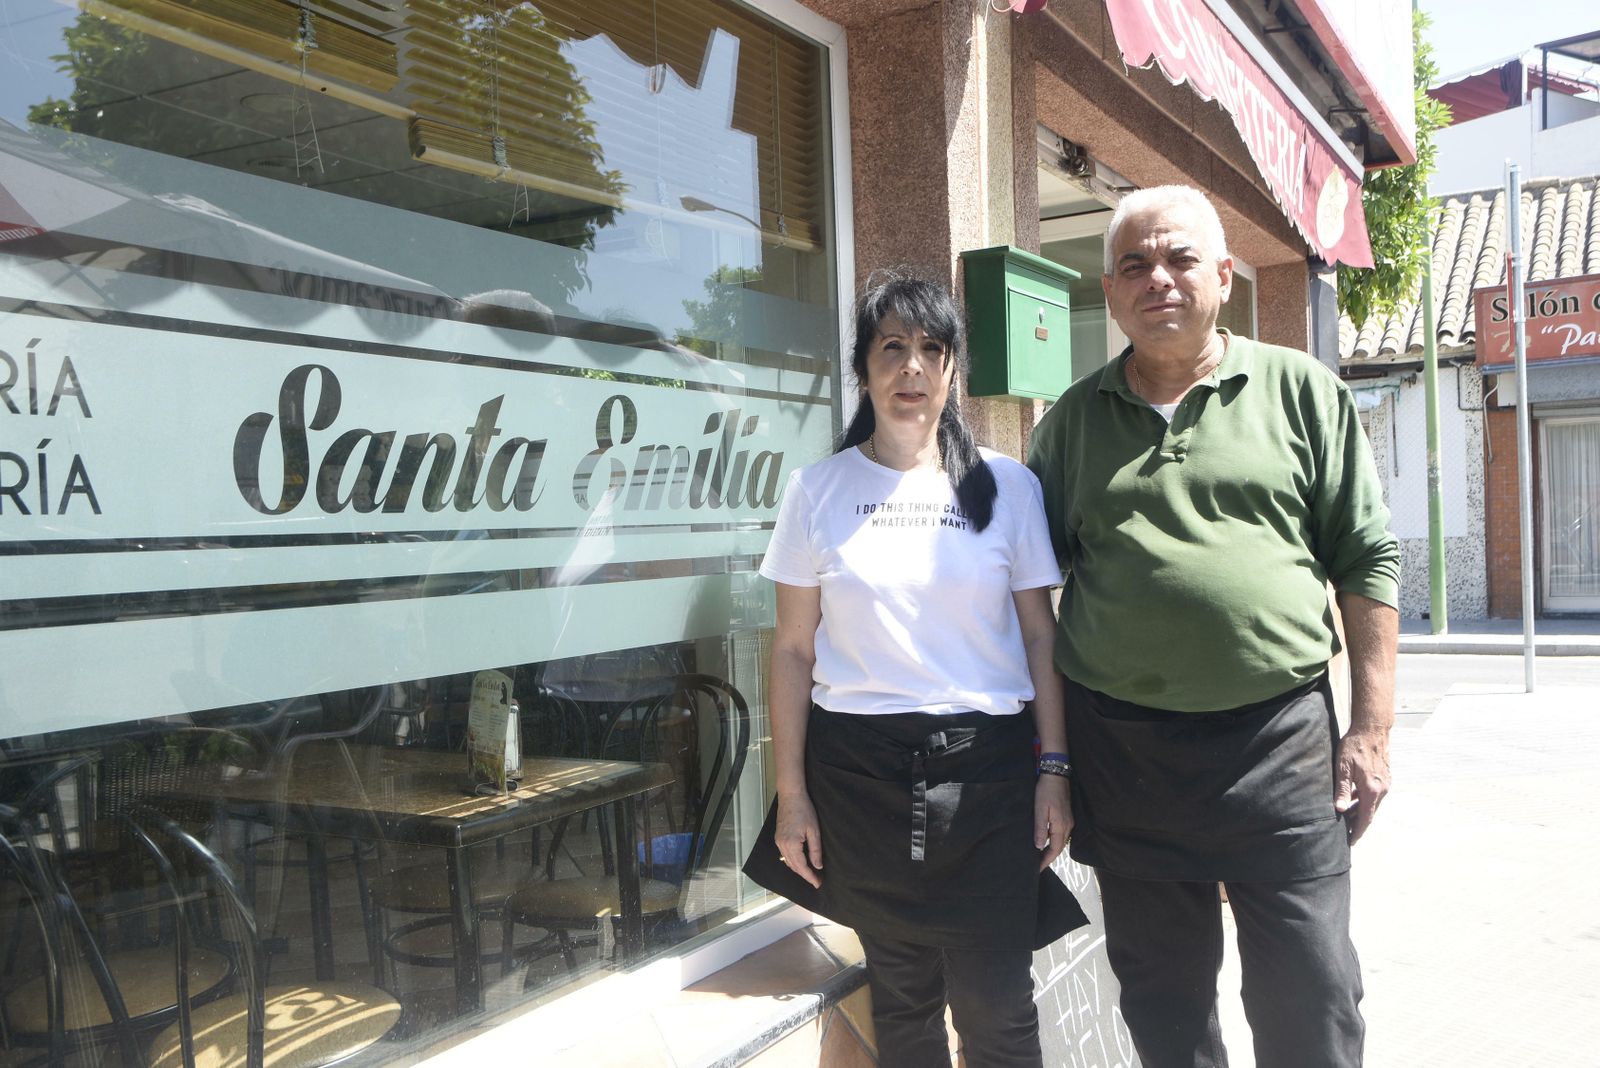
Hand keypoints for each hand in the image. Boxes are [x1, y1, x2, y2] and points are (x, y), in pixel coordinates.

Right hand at [775, 791, 823, 888]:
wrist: (791, 796)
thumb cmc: (804, 810)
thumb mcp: (814, 831)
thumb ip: (816, 850)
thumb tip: (818, 866)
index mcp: (791, 844)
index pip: (802, 867)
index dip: (810, 877)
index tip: (818, 883)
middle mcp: (782, 845)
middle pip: (794, 866)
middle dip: (805, 875)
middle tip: (817, 880)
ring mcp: (779, 841)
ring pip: (788, 862)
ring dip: (799, 869)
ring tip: (811, 873)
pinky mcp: (778, 837)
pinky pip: (785, 854)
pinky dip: (793, 861)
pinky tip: (801, 861)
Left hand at [1034, 775, 1072, 869]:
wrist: (1056, 774)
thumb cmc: (1046, 791)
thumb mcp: (1040, 810)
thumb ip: (1040, 829)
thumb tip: (1039, 847)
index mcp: (1061, 826)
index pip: (1055, 849)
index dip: (1046, 860)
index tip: (1038, 869)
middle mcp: (1068, 826)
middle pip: (1059, 847)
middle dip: (1049, 857)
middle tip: (1037, 865)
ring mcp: (1068, 821)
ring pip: (1060, 841)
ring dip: (1051, 849)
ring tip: (1039, 855)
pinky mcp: (1066, 816)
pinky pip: (1060, 833)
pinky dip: (1053, 840)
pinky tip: (1045, 839)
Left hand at [1334, 728, 1390, 844]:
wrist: (1372, 730)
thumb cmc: (1354, 746)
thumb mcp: (1343, 768)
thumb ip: (1342, 790)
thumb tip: (1340, 809)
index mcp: (1372, 790)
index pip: (1365, 818)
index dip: (1357, 831)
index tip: (1350, 841)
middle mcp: (1382, 790)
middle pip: (1370, 813)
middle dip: (1358, 824)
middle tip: (1345, 832)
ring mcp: (1386, 783)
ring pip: (1372, 804)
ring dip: (1361, 812)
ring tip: (1347, 818)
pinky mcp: (1385, 777)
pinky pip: (1375, 795)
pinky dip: (1365, 801)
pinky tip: (1354, 799)